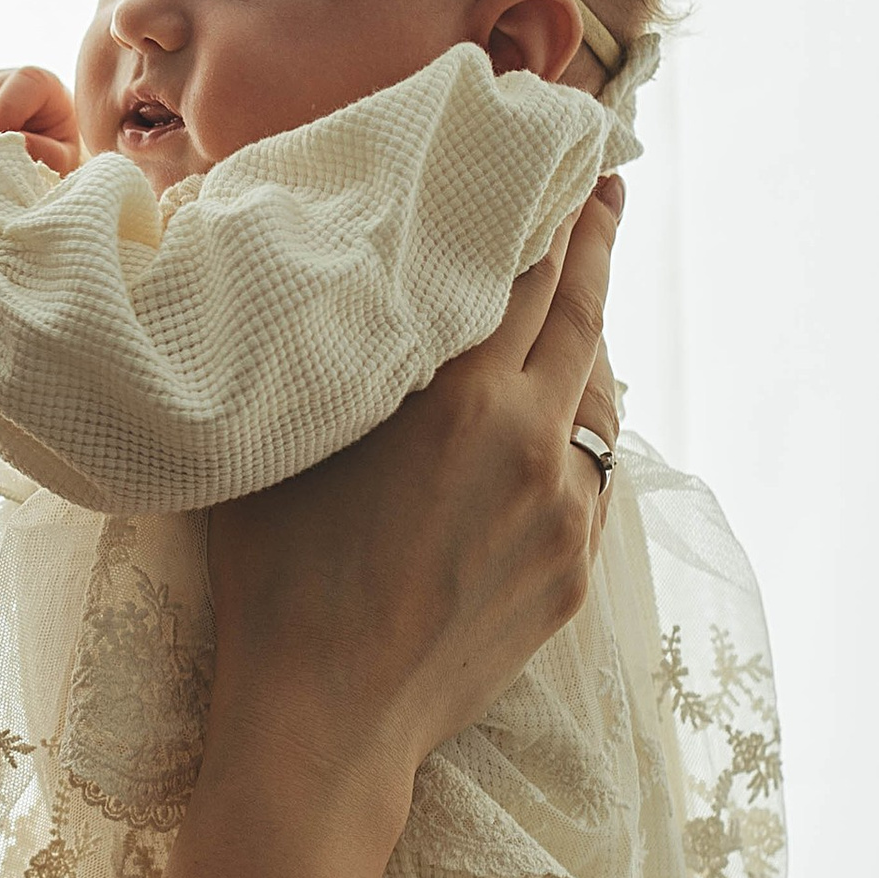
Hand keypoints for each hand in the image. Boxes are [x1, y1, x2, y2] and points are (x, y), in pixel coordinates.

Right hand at [205, 177, 624, 806]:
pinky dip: (574, 432)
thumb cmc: (272, 577)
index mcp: (458, 397)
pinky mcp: (575, 569)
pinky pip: (589, 474)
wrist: (327, 723)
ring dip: (587, 344)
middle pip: (586, 312)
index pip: (530, 267)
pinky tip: (552, 419)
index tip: (564, 154)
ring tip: (574, 302)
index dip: (552, 204)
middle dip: (598, 242)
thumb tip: (331, 280)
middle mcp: (528, 441)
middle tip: (606, 185)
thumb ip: (331, 353)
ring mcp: (563, 511)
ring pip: (597, 397)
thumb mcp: (286, 439)